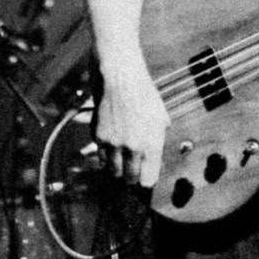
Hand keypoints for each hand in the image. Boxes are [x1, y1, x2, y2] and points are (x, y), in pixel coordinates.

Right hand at [93, 60, 170, 189]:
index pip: (147, 181)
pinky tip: (112, 145)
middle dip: (132, 177)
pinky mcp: (98, 137)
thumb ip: (157, 142)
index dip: (147, 180)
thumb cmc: (144, 95)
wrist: (120, 78)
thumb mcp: (160, 118)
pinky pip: (101, 157)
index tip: (146, 177)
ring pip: (112, 172)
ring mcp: (112, 144)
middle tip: (133, 170)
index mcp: (151, 145)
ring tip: (122, 160)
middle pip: (129, 179)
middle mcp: (132, 148)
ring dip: (117, 169)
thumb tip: (153, 159)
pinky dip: (105, 156)